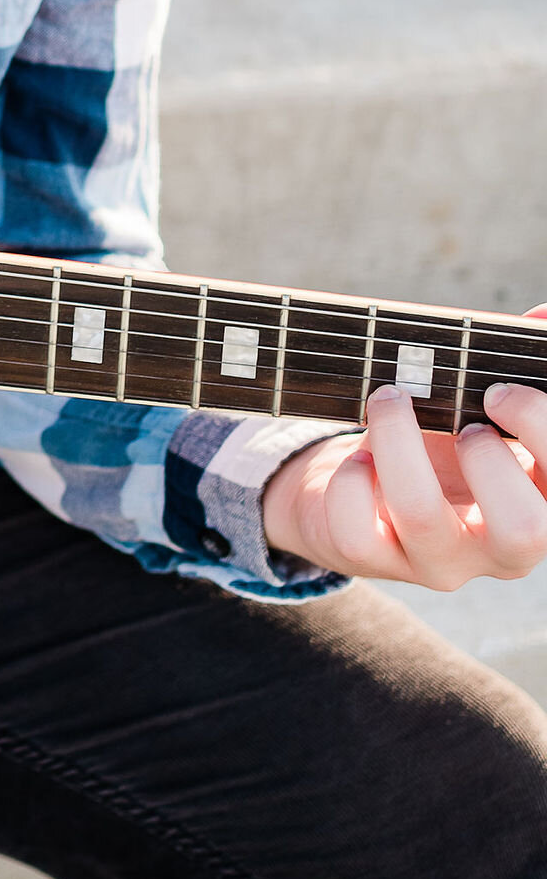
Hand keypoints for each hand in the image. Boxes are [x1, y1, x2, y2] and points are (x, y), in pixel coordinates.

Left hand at [261, 321, 546, 588]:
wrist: (364, 491)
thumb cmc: (440, 443)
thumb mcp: (477, 408)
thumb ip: (514, 369)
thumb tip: (544, 317)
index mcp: (538, 503)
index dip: (540, 431)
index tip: (498, 391)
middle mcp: (498, 547)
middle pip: (525, 530)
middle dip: (490, 462)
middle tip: (460, 421)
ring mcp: (438, 562)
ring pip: (423, 518)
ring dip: (400, 444)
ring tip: (389, 401)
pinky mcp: (376, 562)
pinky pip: (358, 532)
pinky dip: (350, 480)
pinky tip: (358, 458)